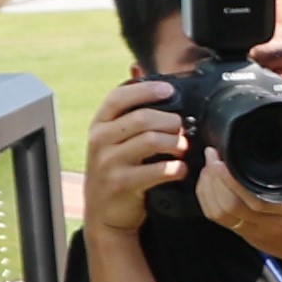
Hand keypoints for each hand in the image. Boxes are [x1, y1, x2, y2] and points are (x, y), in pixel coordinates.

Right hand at [82, 77, 184, 239]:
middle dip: (169, 120)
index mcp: (99, 124)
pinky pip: (157, 170)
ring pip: (150, 141)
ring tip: (182, 148)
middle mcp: (99, 140)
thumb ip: (126, 109)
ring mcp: (108, 163)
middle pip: (141, 118)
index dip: (145, 89)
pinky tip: (180, 169)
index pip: (118, 97)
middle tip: (181, 128)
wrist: (105, 213)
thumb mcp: (113, 138)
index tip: (168, 90)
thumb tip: (135, 68)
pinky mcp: (121, 184)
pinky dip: (175, 168)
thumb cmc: (116, 169)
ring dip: (175, 143)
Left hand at [198, 118, 281, 270]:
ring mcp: (256, 230)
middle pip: (231, 206)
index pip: (255, 199)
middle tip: (212, 157)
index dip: (232, 180)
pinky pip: (218, 220)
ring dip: (208, 190)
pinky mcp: (245, 234)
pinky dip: (207, 201)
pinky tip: (207, 184)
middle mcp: (272, 222)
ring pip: (221, 213)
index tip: (223, 157)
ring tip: (208, 168)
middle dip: (214, 179)